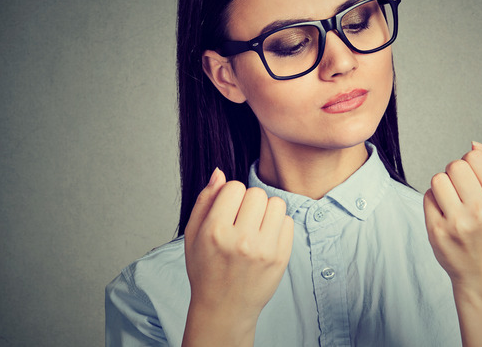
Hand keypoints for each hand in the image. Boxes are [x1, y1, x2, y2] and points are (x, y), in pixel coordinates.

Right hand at [182, 168, 293, 343]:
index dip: (230, 195)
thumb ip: (205, 200)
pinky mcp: (281, 258)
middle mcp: (241, 240)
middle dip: (249, 202)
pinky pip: (288, 222)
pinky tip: (265, 238)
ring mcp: (264, 250)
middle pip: (257, 193)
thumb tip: (220, 172)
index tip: (227, 210)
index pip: (234, 187)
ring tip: (255, 226)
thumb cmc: (206, 270)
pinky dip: (278, 225)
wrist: (224, 309)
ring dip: (266, 211)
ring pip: (276, 204)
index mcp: (215, 232)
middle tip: (241, 220)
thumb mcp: (193, 235)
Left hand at [423, 141, 481, 286]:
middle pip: (455, 165)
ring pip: (438, 178)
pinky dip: (435, 201)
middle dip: (457, 172)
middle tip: (465, 190)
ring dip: (444, 185)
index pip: (475, 156)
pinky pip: (427, 196)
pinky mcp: (437, 231)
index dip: (473, 163)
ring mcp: (457, 222)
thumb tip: (474, 144)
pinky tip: (447, 214)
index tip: (478, 179)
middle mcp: (481, 210)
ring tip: (455, 200)